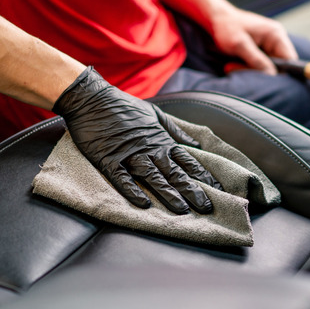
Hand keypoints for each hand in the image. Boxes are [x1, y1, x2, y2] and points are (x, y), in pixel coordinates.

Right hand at [53, 67, 221, 213]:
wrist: (92, 98)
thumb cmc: (123, 106)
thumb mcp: (155, 114)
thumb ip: (175, 131)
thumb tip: (195, 143)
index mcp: (161, 140)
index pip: (187, 161)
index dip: (203, 176)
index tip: (217, 190)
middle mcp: (149, 150)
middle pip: (175, 173)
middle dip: (192, 191)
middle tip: (207, 207)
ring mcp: (129, 155)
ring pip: (153, 178)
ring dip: (168, 194)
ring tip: (182, 210)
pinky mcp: (108, 160)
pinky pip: (122, 178)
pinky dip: (132, 191)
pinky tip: (143, 204)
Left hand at [209, 8, 297, 73]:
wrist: (216, 20)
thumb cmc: (227, 27)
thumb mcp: (240, 44)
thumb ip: (256, 59)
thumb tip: (271, 75)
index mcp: (276, 35)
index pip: (290, 60)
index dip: (282, 73)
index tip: (266, 82)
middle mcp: (275, 41)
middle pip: (278, 67)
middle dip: (260, 72)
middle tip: (239, 69)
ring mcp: (268, 47)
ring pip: (266, 68)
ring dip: (250, 71)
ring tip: (232, 65)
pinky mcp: (259, 53)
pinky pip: (258, 66)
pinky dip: (247, 68)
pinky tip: (234, 64)